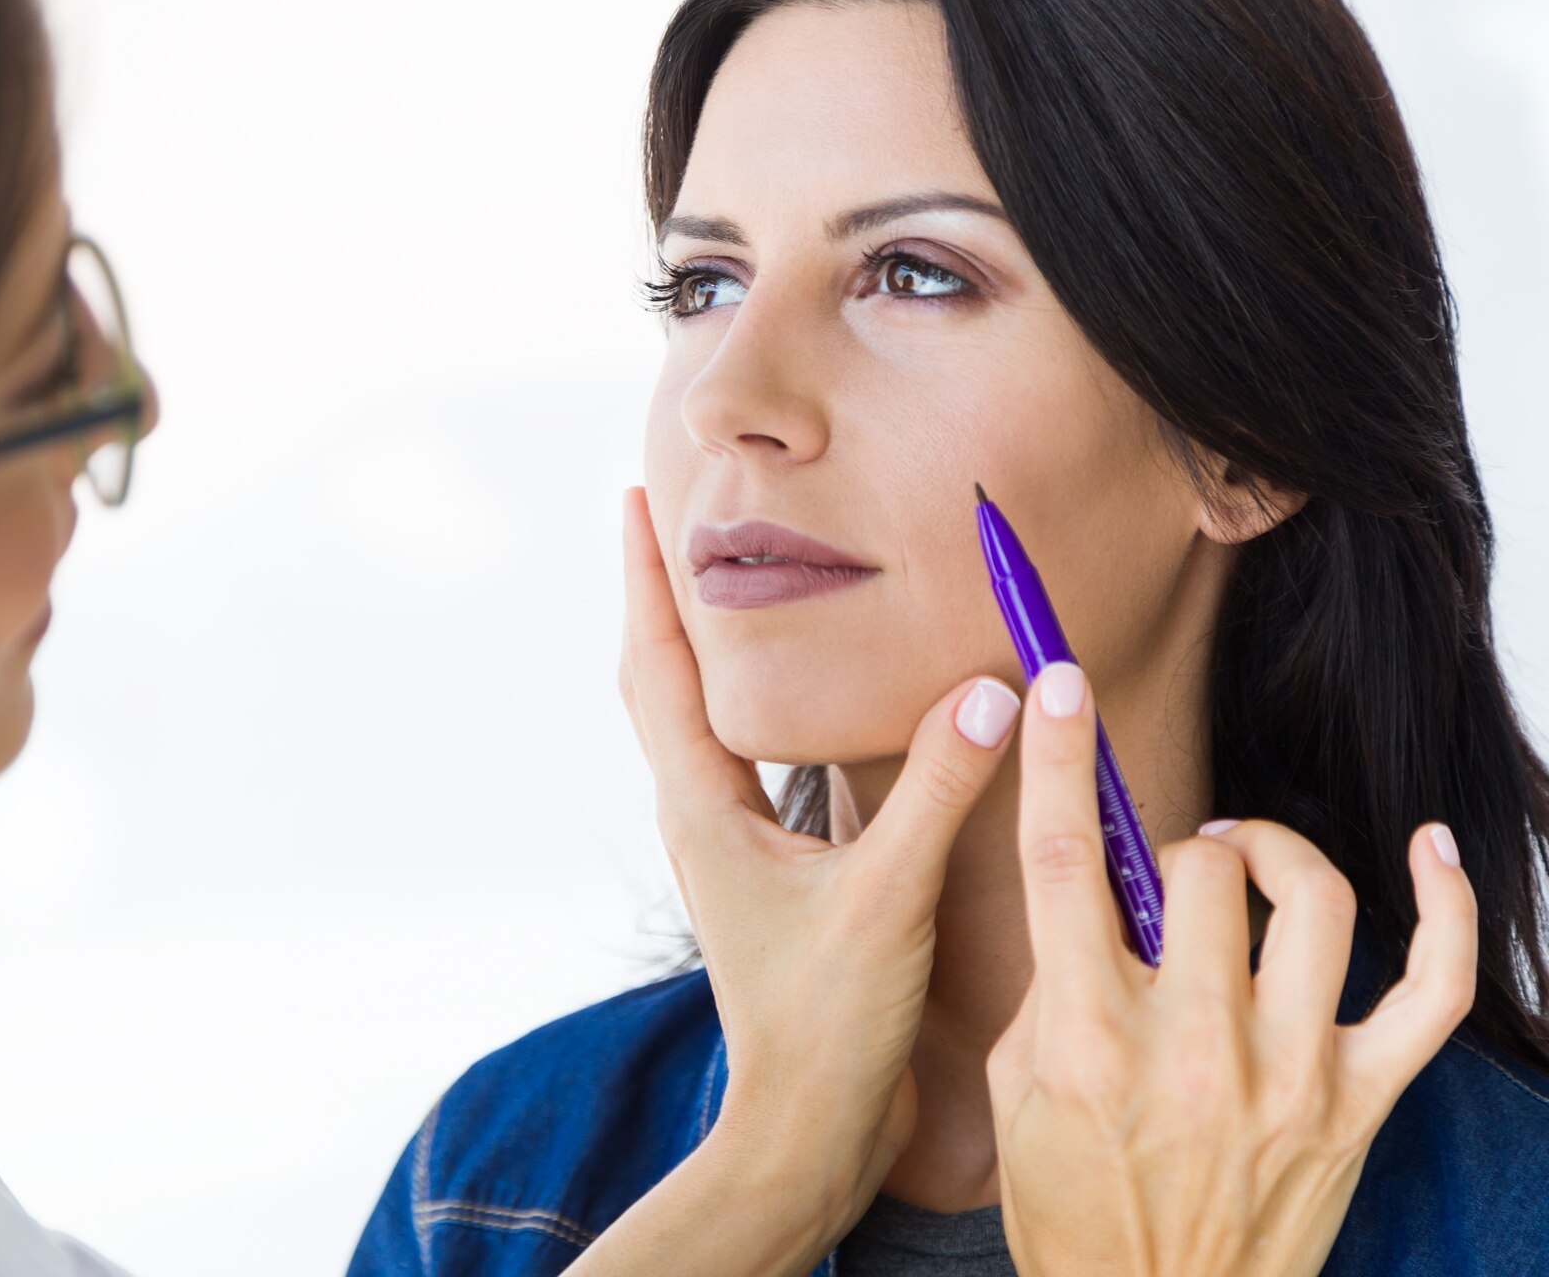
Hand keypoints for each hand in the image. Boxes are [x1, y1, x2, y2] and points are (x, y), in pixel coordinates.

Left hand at [614, 486, 1019, 1244]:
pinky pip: (731, 764)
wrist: (806, 1125)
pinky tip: (773, 708)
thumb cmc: (829, 1021)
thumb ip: (940, 791)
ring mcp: (723, 847)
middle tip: (661, 524)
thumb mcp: (889, 897)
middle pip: (657, 682)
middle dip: (657, 599)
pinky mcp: (760, 874)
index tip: (637, 502)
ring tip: (707, 591)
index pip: (662, 667)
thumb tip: (990, 690)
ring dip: (689, 650)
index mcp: (705, 809)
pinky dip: (737, 709)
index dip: (649, 581)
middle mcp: (700, 818)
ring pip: (687, 723)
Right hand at [988, 661, 1477, 1276]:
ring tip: (1246, 862)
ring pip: (1313, 900)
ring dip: (1273, 852)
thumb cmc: (1075, 1207)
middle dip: (1183, 848)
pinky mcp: (1360, 1102)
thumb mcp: (1017, 1090)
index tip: (1056, 686)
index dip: (1058, 758)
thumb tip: (1096, 887)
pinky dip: (1445, 906)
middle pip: (1203, 870)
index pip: (1066, 863)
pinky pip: (1437, 986)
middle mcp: (1193, 1048)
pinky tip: (1427, 849)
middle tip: (1171, 872)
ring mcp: (1290, 1075)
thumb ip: (1051, 979)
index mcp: (1087, 1039)